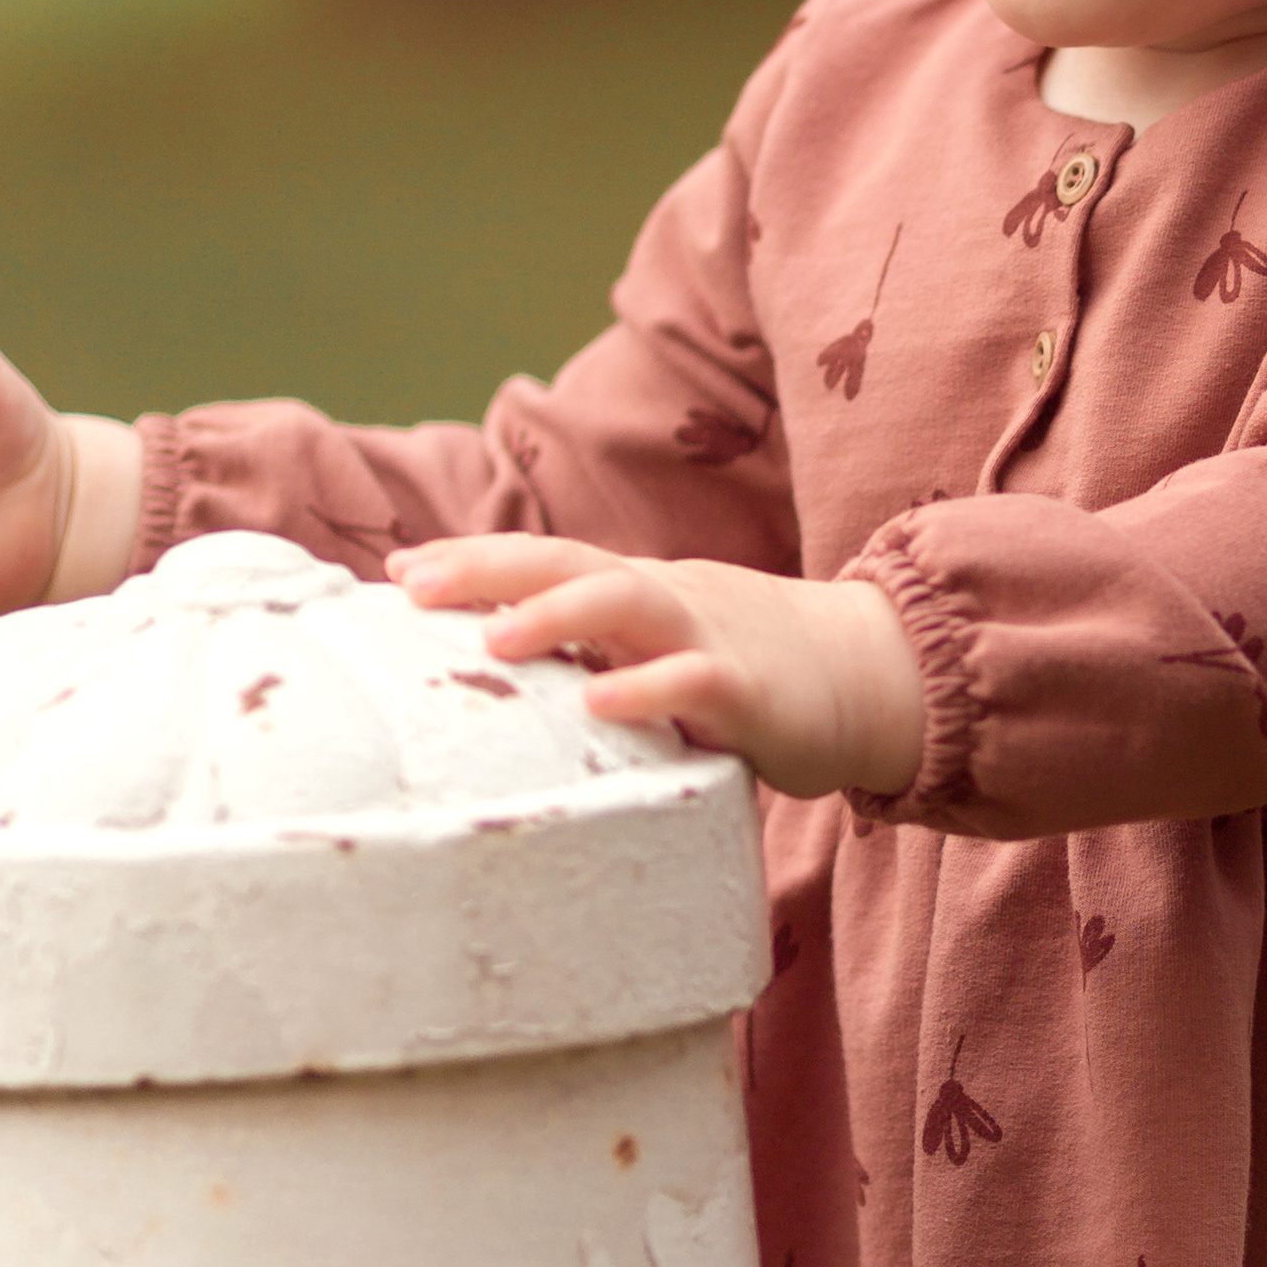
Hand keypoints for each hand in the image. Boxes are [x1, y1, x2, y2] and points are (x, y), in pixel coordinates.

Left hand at [388, 534, 926, 800]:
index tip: (396, 574)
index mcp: (636, 591)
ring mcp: (708, 637)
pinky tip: (600, 704)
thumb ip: (595, 658)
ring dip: (556, 617)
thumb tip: (499, 687)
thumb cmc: (746, 669)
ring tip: (491, 640)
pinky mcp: (751, 691)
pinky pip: (693, 684)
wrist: (870, 672)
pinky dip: (646, 690)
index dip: (473, 563)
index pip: (545, 561)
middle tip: (412, 586)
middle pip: (569, 562)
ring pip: (627, 607)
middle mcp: (663, 599)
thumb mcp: (661, 651)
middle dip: (488, 569)